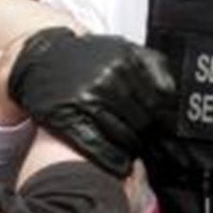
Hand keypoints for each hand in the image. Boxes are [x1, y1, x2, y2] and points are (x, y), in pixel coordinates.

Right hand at [7, 29, 175, 176]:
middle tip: (142, 137)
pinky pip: (99, 148)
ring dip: (130, 147)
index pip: (161, 99)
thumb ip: (152, 65)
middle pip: (144, 121)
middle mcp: (108, 79)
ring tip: (127, 146)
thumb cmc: (83, 57)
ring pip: (125, 137)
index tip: (160, 123)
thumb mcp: (121, 48)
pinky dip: (113, 160)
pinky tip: (119, 163)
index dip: (162, 116)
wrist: (40, 57)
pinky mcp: (69, 118)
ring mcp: (88, 99)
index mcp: (126, 60)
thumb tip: (172, 94)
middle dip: (145, 132)